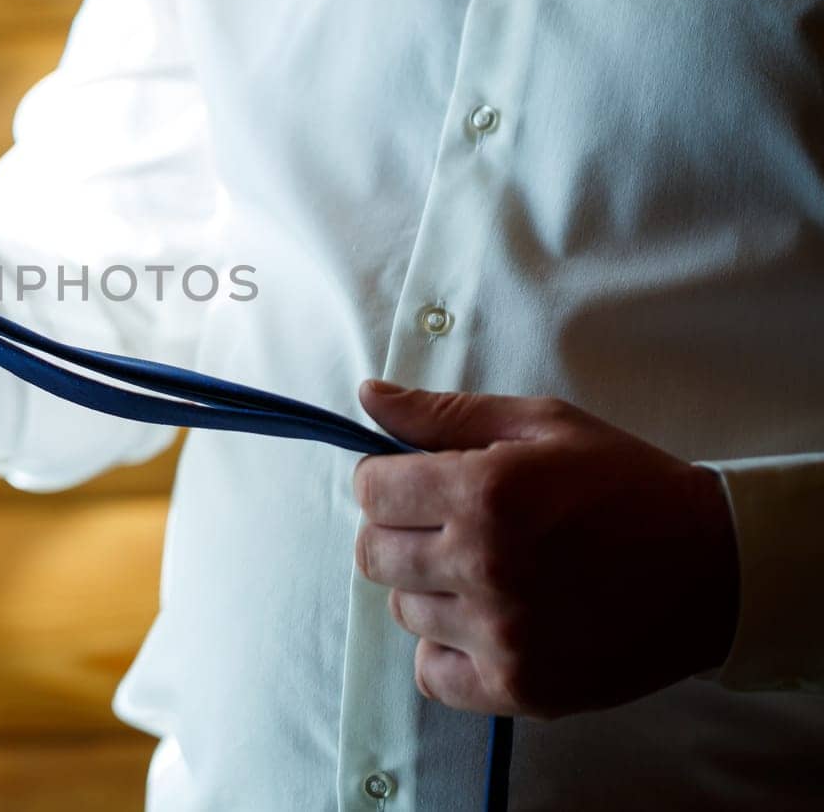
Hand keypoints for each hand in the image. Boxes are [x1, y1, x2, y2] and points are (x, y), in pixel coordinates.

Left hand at [352, 381, 738, 719]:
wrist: (716, 567)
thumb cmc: (625, 484)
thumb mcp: (542, 425)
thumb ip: (444, 414)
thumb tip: (368, 397)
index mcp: (485, 493)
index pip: (370, 490)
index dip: (388, 479)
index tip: (419, 482)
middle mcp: (484, 565)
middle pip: (374, 552)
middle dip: (399, 530)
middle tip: (449, 525)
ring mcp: (501, 634)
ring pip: (402, 610)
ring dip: (428, 589)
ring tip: (483, 572)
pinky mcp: (520, 687)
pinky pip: (431, 674)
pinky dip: (446, 650)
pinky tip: (485, 622)